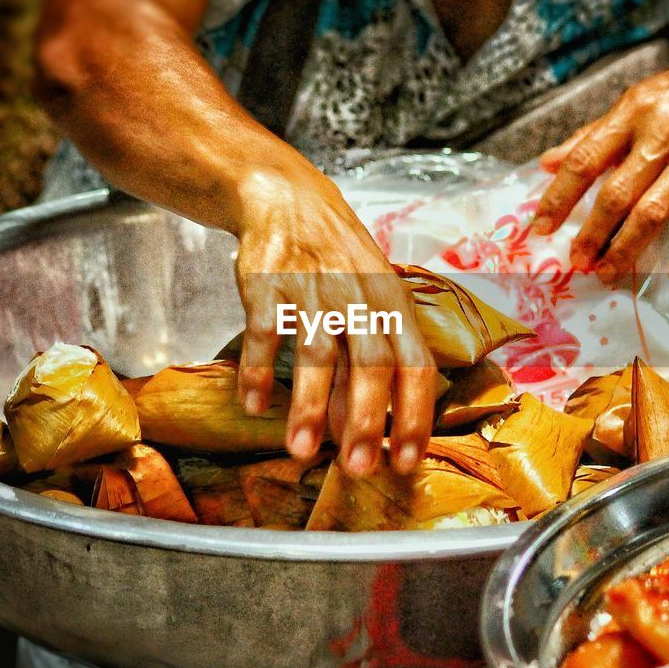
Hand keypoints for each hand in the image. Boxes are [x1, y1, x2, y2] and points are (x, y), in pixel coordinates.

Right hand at [231, 166, 436, 476]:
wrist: (288, 198)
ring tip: (299, 451)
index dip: (414, 415)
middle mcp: (358, 297)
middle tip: (357, 468)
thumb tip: (366, 433)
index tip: (406, 460)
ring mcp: (312, 290)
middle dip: (365, 421)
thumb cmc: (339, 263)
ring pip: (316, 354)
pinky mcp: (267, 284)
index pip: (415, 365)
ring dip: (307, 406)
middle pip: (370, 365)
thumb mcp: (370, 301)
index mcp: (393, 305)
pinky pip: (263, 334)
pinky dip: (256, 371)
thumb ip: (369, 363)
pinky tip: (253, 406)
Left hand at [532, 45, 668, 283]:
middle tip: (576, 261)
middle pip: (617, 193)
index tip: (541, 227)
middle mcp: (662, 134)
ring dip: (627, 248)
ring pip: (654, 211)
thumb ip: (593, 134)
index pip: (585, 160)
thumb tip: (548, 163)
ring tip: (608, 271)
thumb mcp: (639, 101)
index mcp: (633, 112)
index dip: (559, 197)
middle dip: (592, 233)